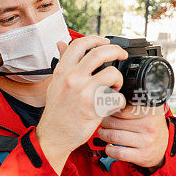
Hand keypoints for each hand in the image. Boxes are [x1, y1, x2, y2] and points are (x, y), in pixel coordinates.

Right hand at [35, 36, 128, 173]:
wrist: (53, 136)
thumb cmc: (56, 112)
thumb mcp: (55, 83)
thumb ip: (63, 63)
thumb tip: (62, 43)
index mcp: (62, 71)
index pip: (79, 44)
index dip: (96, 39)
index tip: (105, 42)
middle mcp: (72, 78)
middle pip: (100, 53)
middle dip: (116, 51)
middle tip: (122, 56)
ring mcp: (83, 92)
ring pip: (112, 74)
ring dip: (118, 80)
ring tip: (115, 87)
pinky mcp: (94, 107)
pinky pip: (116, 98)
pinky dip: (119, 102)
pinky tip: (112, 105)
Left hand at [97, 105, 168, 168]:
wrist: (165, 147)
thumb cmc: (151, 127)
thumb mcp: (148, 112)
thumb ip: (133, 104)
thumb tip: (111, 96)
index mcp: (149, 112)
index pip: (120, 109)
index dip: (109, 110)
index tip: (106, 111)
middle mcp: (149, 126)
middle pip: (114, 122)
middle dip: (103, 122)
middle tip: (102, 122)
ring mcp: (146, 142)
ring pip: (113, 136)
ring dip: (103, 135)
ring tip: (103, 132)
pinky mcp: (142, 156)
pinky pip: (118, 152)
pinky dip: (109, 150)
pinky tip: (109, 146)